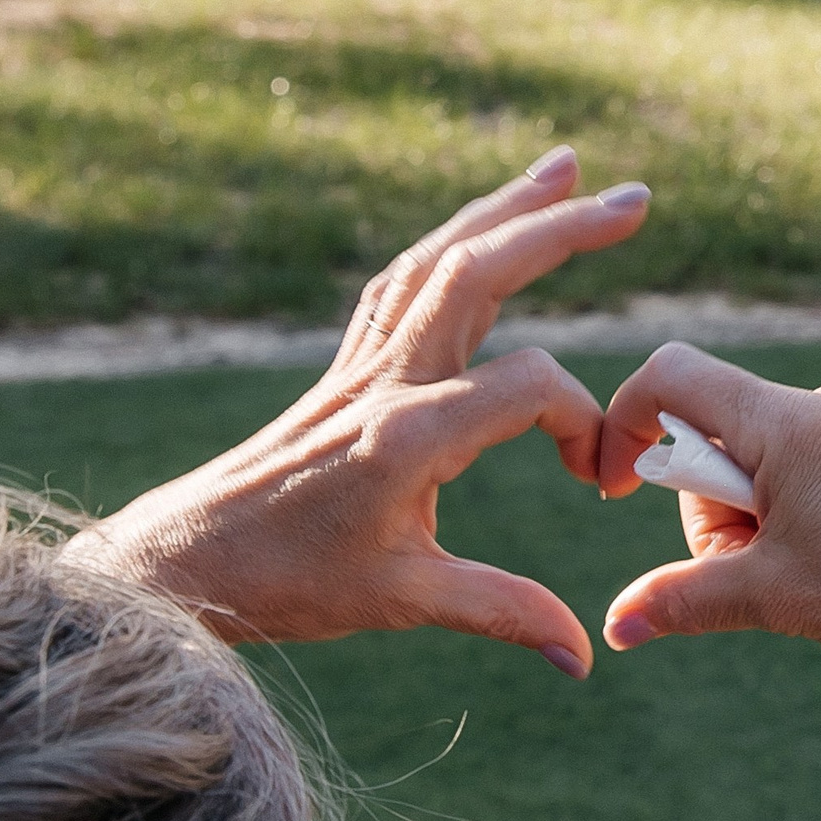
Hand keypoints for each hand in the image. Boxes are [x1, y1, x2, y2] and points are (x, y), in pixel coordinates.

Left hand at [88, 148, 649, 666]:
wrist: (183, 562)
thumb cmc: (286, 582)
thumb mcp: (400, 601)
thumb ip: (500, 612)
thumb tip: (582, 653)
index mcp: (409, 433)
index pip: (532, 386)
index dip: (585, 425)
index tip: (596, 480)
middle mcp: (386, 378)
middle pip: (480, 269)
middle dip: (560, 226)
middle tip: (637, 201)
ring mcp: (361, 363)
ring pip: (439, 258)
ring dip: (505, 208)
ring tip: (566, 167)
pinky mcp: (344, 366)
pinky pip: (403, 281)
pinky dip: (451, 243)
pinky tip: (479, 229)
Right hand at [597, 344, 820, 693]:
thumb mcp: (770, 598)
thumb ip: (681, 600)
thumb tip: (617, 627)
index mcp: (787, 422)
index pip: (672, 376)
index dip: (624, 421)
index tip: (614, 487)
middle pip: (722, 432)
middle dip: (713, 505)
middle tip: (750, 568)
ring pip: (776, 455)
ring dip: (763, 513)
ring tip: (811, 572)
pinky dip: (811, 508)